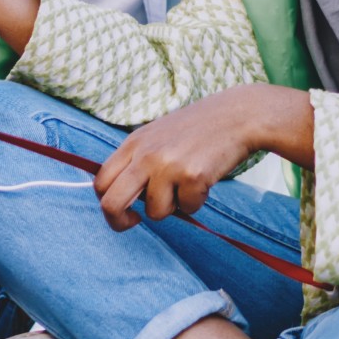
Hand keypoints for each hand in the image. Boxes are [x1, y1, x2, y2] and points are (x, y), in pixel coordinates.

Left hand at [94, 85, 313, 231]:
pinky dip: (196, 201)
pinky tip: (204, 180)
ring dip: (172, 206)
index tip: (122, 210)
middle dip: (119, 221)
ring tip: (186, 183)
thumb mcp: (157, 136)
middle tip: (134, 222)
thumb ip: (137, 160)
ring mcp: (167, 166)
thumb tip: (123, 197)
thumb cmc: (197, 129)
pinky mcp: (192, 177)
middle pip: (112, 203)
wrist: (237, 115)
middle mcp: (145, 155)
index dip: (106, 202)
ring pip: (155, 211)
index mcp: (133, 144)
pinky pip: (187, 209)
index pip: (101, 181)